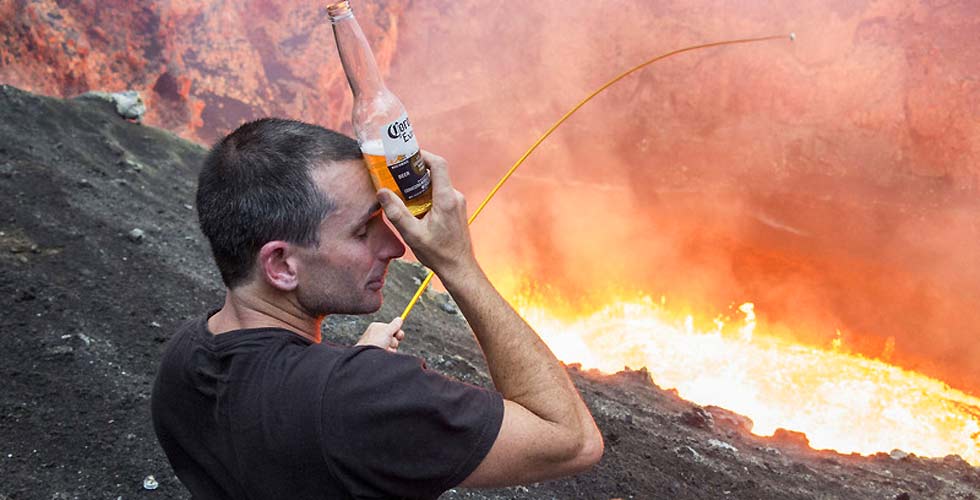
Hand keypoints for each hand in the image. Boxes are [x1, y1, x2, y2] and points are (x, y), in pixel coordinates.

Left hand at [355, 317, 405, 352]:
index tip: (399, 335)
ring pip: (392, 345)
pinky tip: (385, 353)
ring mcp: (377, 344)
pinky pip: (389, 352)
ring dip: (392, 347)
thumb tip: (400, 319)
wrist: (368, 357)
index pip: (391, 327)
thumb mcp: (388, 330)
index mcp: (376, 327)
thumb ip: (395, 324)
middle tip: (390, 342)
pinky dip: (389, 352)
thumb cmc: (375, 342)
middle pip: (393, 336)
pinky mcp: (378, 353)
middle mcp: (376, 335)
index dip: (396, 331)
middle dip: (394, 341)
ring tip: (385, 348)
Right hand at [378, 151, 475, 274]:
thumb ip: (396, 212)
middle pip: (436, 173)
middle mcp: (455, 197)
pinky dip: (427, 195)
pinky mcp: (456, 209)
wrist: (459, 268)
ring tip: (403, 192)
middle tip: (398, 174)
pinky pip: (440, 194)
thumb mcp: (412, 234)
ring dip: (420, 185)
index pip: (439, 165)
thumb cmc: (439, 253)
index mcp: (446, 199)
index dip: (424, 155)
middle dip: (416, 171)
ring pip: (437, 185)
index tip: (408, 155)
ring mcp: (457, 203)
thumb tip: (382, 193)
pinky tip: (415, 207)